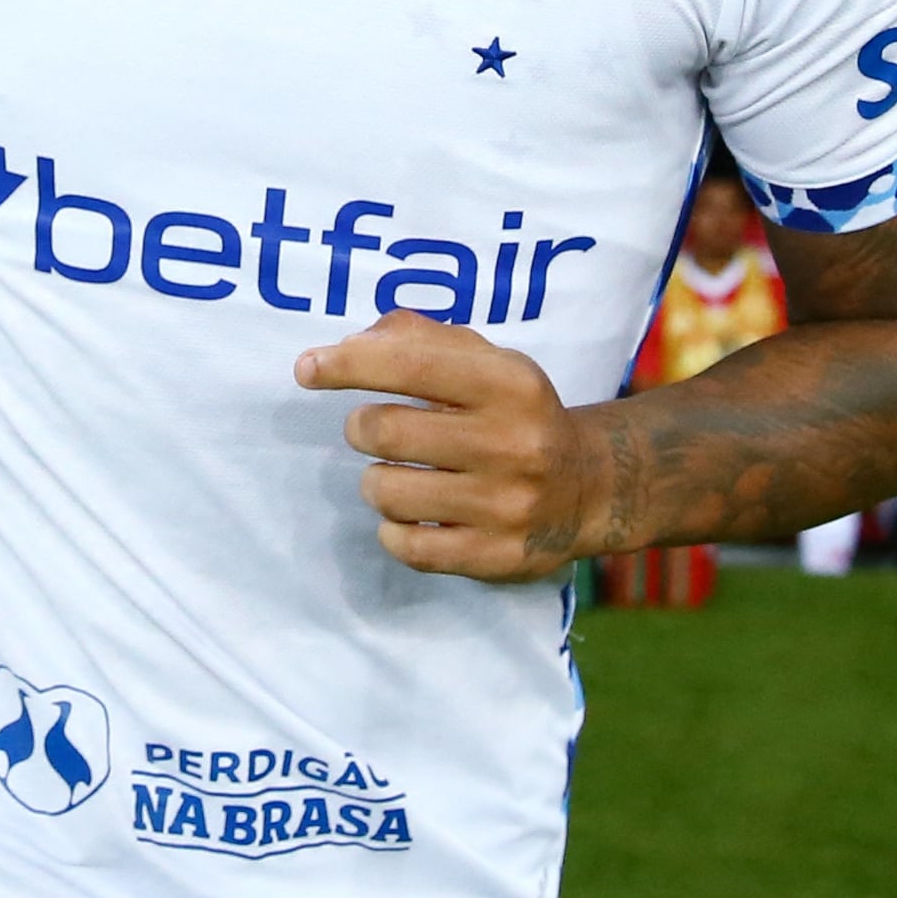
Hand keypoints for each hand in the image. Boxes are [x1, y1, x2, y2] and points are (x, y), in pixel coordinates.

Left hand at [300, 320, 616, 582]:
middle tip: (371, 428)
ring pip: (386, 492)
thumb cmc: (517, 415)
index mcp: (510, 383)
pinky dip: (393, 530)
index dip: (347, 364)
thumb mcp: (488, 362)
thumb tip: (352, 345)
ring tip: (401, 475)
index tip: (307, 368)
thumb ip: (421, 341)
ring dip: (376, 480)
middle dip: (361, 426)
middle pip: (385, 430)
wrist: (589, 488)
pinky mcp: (495, 556)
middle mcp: (512, 443)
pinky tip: (414, 516)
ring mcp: (506, 505)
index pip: (411, 364)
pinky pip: (406, 547)